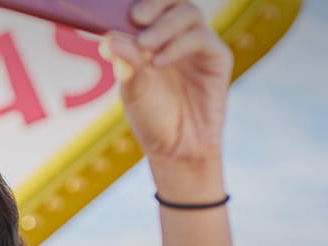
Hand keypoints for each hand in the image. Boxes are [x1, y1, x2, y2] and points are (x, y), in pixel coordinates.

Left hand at [101, 0, 232, 164]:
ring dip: (164, 26)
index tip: (119, 8)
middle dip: (155, 3)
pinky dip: (178, 45)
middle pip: (174, 0)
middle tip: (136, 17)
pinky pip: (202, 39)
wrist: (176, 149)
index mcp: (154, 36)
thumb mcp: (132, 89)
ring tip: (145, 45)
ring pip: (188, 13)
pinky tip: (159, 62)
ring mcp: (199, 44)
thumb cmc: (152, 116)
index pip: (151, 5)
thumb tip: (109, 39)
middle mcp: (177, 35)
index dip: (141, 1)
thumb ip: (125, 63)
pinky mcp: (217, 58)